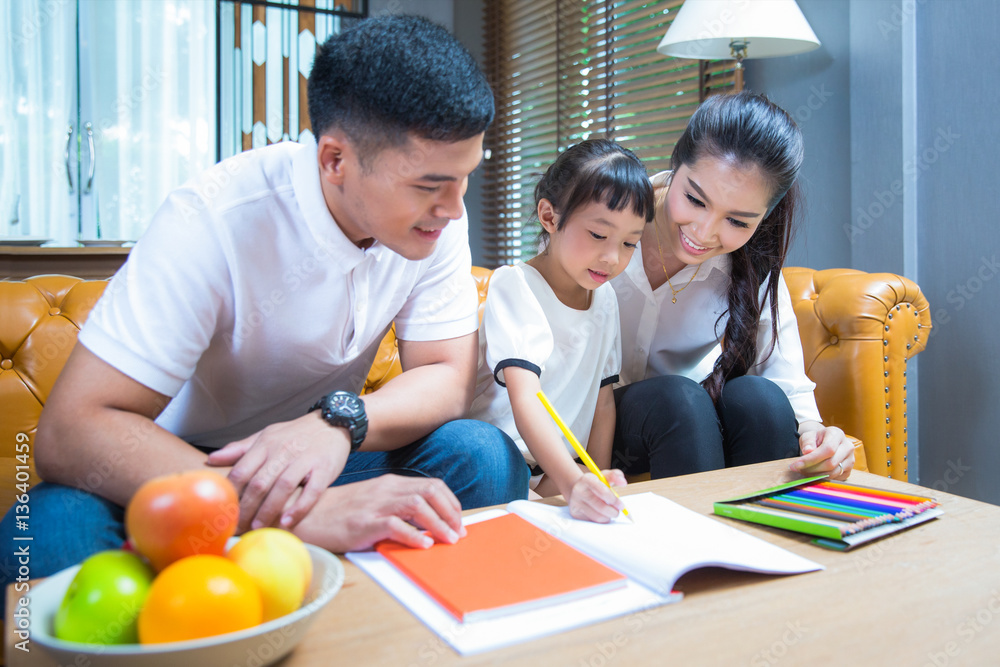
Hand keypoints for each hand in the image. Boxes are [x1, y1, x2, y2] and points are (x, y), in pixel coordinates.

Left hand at [206, 413, 349, 531]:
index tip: (223, 512)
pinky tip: (288, 521)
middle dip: (246, 508)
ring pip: (283, 487)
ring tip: (258, 528)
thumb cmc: (296, 433)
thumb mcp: (267, 435)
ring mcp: (305, 459)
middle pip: (259, 483)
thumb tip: (211, 460)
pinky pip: (312, 491)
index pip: (241, 471)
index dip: (230, 494)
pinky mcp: (324, 468)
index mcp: (265, 444)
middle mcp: (283, 451)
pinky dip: (299, 507)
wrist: (333, 422)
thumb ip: (240, 449)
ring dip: (269, 511)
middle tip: (238, 527)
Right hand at [293, 475, 465, 551]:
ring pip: (418, 506)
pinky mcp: (364, 522)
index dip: (450, 502)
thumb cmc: (340, 512)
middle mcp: (386, 489)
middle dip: (450, 512)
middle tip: (458, 532)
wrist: (306, 514)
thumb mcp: (372, 501)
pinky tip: (424, 545)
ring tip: (448, 540)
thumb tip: (426, 522)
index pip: (432, 485)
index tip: (458, 520)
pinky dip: (414, 536)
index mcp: (390, 483)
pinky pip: (395, 526)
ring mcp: (375, 504)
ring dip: (439, 524)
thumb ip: (397, 506)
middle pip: (430, 492)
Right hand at [566, 469, 626, 522]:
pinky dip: (601, 520)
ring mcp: (575, 503)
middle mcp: (579, 491)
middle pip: (601, 507)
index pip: (603, 492)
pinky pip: (593, 522)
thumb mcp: (604, 476)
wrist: (577, 489)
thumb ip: (615, 476)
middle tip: (617, 511)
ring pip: (598, 517)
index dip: (614, 500)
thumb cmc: (595, 483)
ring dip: (608, 517)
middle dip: (613, 512)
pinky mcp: (575, 514)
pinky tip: (600, 514)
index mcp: (587, 479)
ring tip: (609, 512)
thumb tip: (623, 483)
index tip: (621, 505)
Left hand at [790, 424, 853, 479]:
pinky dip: (823, 478)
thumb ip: (807, 442)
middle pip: (831, 463)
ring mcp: (851, 459)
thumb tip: (808, 451)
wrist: (825, 442)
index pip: (827, 449)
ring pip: (833, 473)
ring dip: (816, 475)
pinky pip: (836, 478)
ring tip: (804, 471)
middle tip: (798, 469)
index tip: (796, 465)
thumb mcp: (808, 436)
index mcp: (837, 434)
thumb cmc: (816, 439)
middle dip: (811, 469)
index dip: (811, 459)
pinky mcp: (849, 470)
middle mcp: (848, 446)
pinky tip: (814, 473)